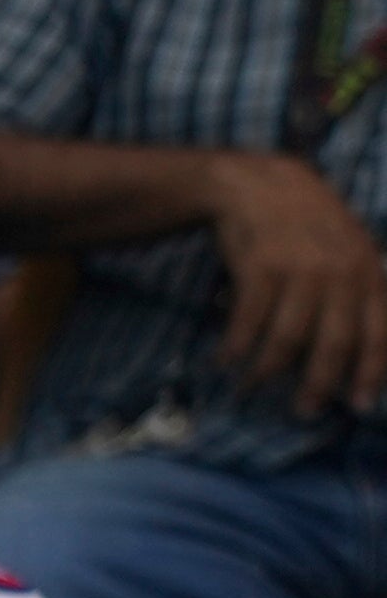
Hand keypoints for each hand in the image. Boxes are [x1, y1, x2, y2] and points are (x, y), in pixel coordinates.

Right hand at [200, 151, 386, 409]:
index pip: (377, 332)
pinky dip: (235, 347)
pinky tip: (225, 361)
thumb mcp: (349, 251)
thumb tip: (363, 351)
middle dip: (318, 385)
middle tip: (303, 412)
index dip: (371, 374)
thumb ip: (361, 292)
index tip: (359, 407)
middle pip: (333, 344)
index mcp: (368, 272)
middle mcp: (339, 273)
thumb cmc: (307, 226)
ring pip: (287, 338)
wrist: (260, 185)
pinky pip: (248, 322)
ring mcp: (300, 270)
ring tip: (252, 388)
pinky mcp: (260, 268)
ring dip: (268, 371)